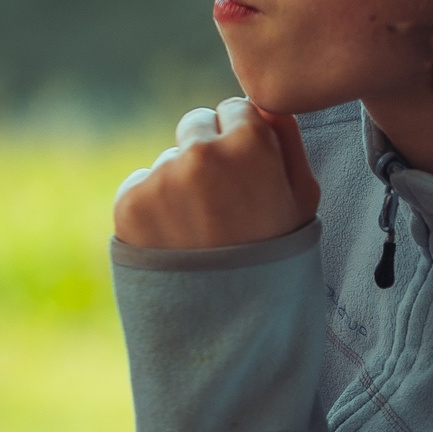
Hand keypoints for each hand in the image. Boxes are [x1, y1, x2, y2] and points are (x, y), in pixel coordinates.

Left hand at [113, 96, 319, 250]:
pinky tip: (174, 241)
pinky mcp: (129, 203)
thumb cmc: (277, 261)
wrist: (229, 327)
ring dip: (178, 185)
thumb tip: (261, 104)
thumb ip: (285, 140)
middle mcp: (199, 152)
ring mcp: (161, 177)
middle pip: (195, 125)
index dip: (242, 141)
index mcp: (249, 142)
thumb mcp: (304, 200)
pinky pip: (139, 186)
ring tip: (199, 232)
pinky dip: (151, 208)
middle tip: (220, 205)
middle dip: (206, 154)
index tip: (246, 175)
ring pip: (167, 160)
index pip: (234, 108)